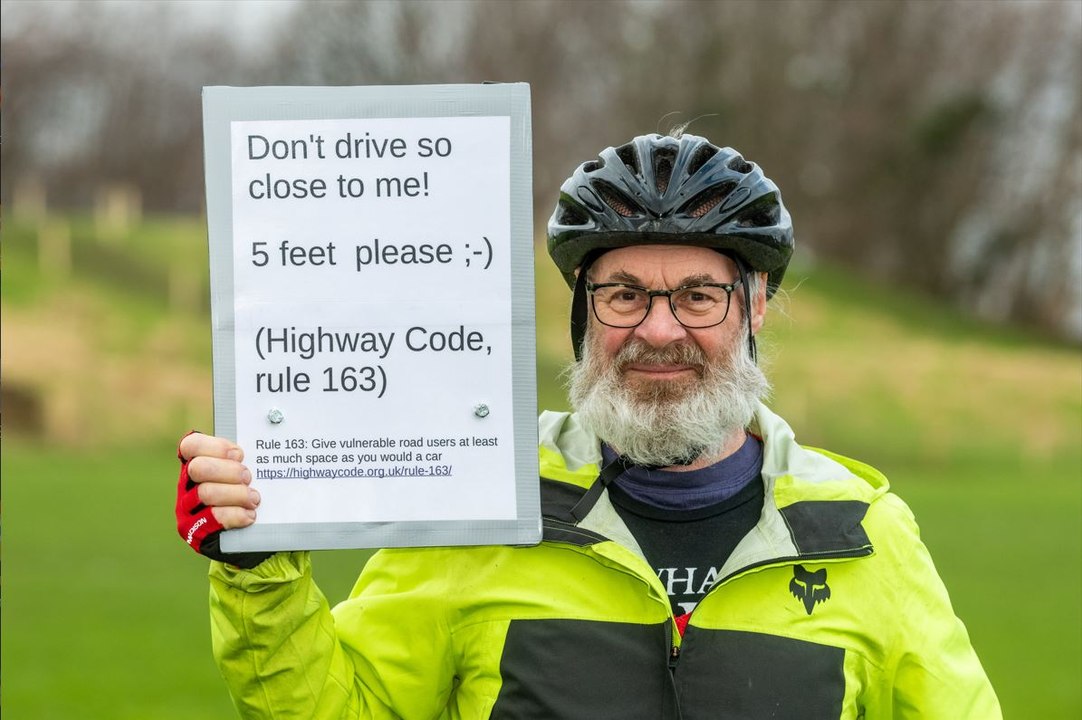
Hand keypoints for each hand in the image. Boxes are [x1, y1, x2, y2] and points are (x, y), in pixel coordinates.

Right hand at [175, 432, 271, 567]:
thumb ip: (247, 457)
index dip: (216, 447)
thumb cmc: (249, 492)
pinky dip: (235, 515)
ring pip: (206, 493)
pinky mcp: (193, 531)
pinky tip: (249, 515)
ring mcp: (186, 508)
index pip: (191, 445)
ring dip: (236, 494)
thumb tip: (271, 432)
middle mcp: (186, 484)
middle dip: (229, 471)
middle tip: (248, 477)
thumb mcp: (247, 471)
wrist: (251, 534)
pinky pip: (213, 518)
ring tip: (254, 498)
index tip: (240, 455)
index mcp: (196, 463)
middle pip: (198, 468)